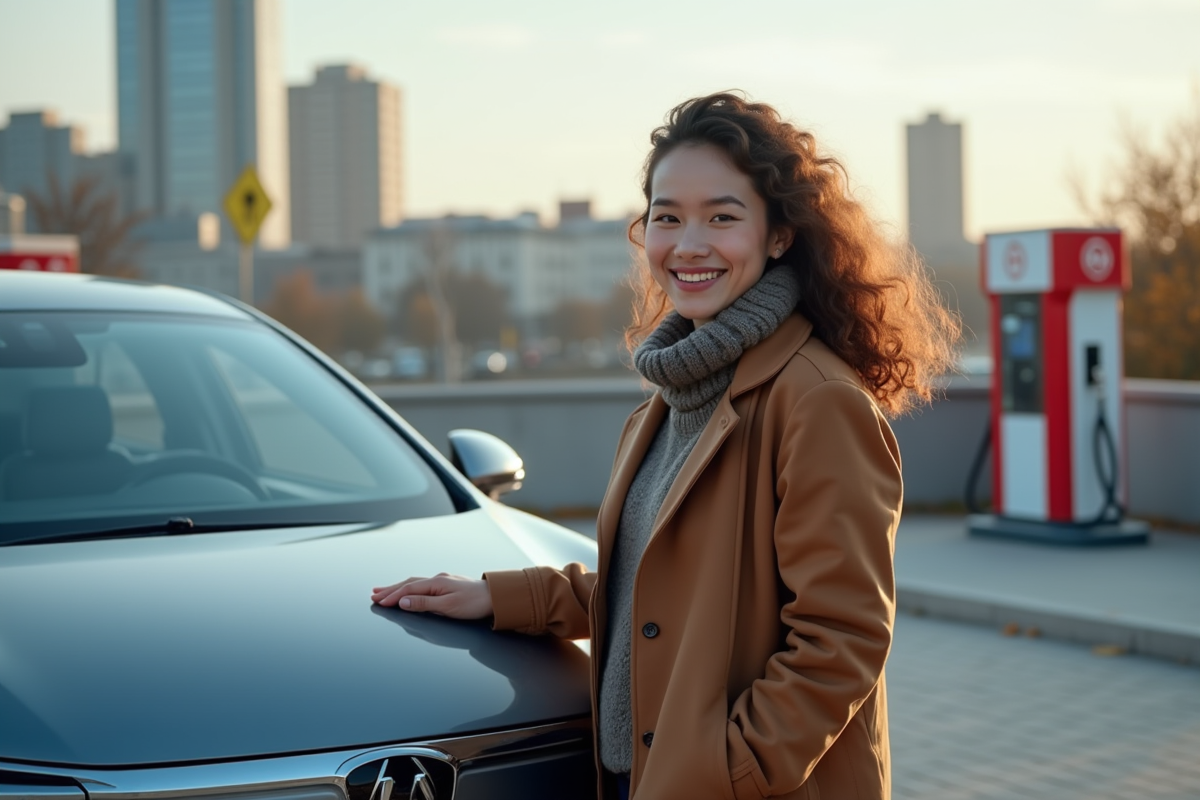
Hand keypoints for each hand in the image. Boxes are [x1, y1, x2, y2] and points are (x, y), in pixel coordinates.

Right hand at [371, 573, 492, 619]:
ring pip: (414, 583)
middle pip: (408, 583)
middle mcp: (438, 579)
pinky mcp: (448, 585)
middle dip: (390, 589)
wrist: (496, 597)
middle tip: (373, 594)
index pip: (408, 589)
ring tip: (384, 590)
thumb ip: (423, 603)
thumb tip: (403, 601)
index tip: (378, 602)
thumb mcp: (447, 606)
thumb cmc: (475, 603)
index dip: (392, 596)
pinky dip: (410, 587)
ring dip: (398, 587)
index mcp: (436, 583)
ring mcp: (443, 581)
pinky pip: (423, 584)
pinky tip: (408, 590)